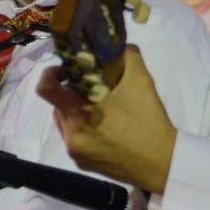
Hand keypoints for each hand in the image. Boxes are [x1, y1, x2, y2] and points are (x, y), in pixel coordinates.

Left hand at [36, 46, 175, 193]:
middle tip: (94, 87)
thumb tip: (119, 46)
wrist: (164, 164)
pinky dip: (85, 128)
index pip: (46, 89)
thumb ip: (127, 57)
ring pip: (66, 121)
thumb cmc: (150, 122)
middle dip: (71, 93)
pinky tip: (107, 127)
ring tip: (103, 107)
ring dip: (77, 111)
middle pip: (58, 104)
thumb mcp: (142, 82)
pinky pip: (75, 138)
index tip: (67, 69)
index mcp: (79, 115)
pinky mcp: (82, 164)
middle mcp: (70, 135)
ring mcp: (75, 152)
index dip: (50, 74)